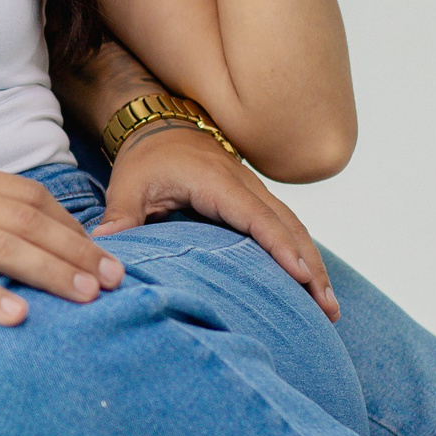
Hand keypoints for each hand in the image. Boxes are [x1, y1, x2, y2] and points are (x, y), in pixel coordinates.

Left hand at [92, 126, 338, 317]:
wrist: (159, 125)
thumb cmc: (145, 159)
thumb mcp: (128, 185)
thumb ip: (121, 216)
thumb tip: (106, 246)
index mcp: (217, 182)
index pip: (256, 218)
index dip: (280, 247)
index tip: (302, 277)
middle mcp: (245, 185)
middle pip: (288, 226)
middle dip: (311, 267)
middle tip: (327, 310)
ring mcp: (254, 191)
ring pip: (294, 228)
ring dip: (314, 265)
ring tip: (329, 308)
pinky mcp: (255, 200)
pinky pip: (285, 226)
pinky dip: (302, 254)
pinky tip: (312, 284)